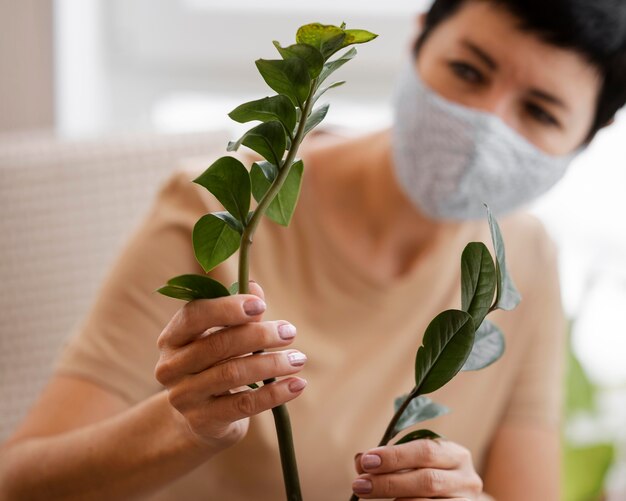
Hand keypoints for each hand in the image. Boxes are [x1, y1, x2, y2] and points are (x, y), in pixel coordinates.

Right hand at [155, 281, 306, 450]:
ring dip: (272, 364)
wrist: (200, 418)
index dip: (228, 308)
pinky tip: (297, 384)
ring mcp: (183, 396)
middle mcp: (170, 366)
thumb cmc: (215, 365)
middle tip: (289, 332)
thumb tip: (254, 287)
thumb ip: (237, 311)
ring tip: (298, 359)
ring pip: (232, 374)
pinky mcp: (203, 421)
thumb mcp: (221, 336)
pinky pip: (244, 405)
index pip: (194, 315)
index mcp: (172, 337)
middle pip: (218, 345)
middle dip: (259, 336)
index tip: (261, 305)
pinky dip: (274, 394)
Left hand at [352, 438, 482, 499]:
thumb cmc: (426, 477)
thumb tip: (361, 461)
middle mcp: (467, 479)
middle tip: (359, 485)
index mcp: (455, 455)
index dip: (394, 456)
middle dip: (388, 482)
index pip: (425, 450)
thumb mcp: (412, 463)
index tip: (366, 461)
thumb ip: (388, 459)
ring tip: (368, 497)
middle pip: (427, 481)